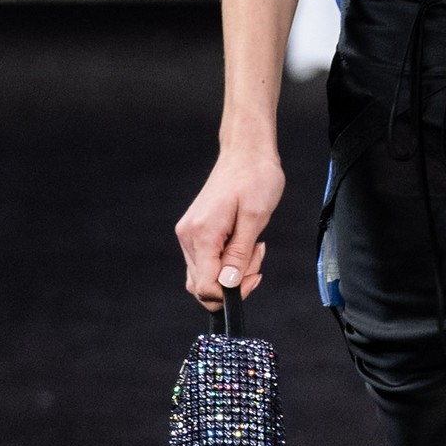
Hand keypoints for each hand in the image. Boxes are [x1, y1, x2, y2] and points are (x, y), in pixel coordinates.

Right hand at [175, 143, 284, 307]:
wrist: (246, 152)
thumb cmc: (255, 177)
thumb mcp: (256, 217)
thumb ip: (240, 254)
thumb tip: (228, 284)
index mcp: (202, 234)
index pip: (205, 287)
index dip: (230, 293)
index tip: (254, 277)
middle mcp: (189, 236)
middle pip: (202, 286)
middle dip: (234, 282)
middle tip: (256, 256)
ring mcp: (189, 234)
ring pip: (204, 276)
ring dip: (231, 272)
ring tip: (253, 246)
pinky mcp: (195, 232)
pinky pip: (206, 262)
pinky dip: (226, 262)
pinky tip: (243, 243)